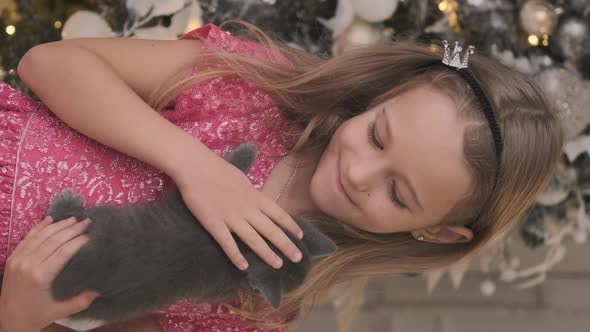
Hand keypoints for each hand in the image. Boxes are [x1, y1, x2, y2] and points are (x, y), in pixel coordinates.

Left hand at [0, 216, 98, 331]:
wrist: (8, 320)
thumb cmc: (37, 316)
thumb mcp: (61, 311)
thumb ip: (81, 301)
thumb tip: (100, 290)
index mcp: (40, 276)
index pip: (63, 252)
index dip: (78, 241)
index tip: (91, 235)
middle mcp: (27, 264)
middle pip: (52, 240)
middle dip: (71, 229)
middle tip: (86, 221)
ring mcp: (17, 260)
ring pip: (40, 236)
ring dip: (57, 225)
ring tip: (73, 219)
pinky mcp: (12, 258)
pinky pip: (27, 238)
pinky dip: (38, 227)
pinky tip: (49, 219)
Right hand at [174, 155, 303, 270]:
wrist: (196, 167)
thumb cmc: (218, 170)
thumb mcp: (242, 180)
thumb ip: (251, 195)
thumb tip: (259, 203)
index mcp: (255, 197)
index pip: (279, 214)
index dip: (291, 226)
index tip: (300, 237)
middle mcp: (247, 209)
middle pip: (271, 230)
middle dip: (286, 245)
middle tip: (297, 258)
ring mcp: (231, 218)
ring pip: (253, 239)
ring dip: (267, 254)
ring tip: (278, 265)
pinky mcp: (214, 224)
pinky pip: (227, 244)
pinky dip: (236, 256)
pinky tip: (244, 267)